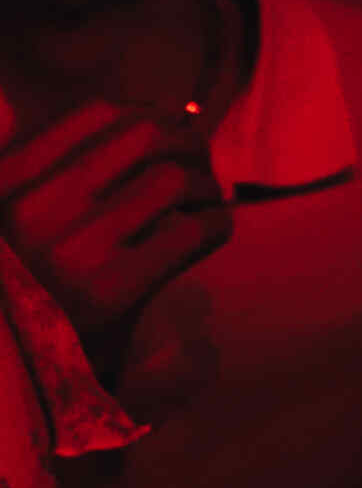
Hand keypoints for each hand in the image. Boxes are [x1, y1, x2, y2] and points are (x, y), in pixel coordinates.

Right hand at [0, 100, 228, 376]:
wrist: (15, 379)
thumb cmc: (28, 295)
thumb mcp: (14, 221)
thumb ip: (40, 166)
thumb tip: (90, 108)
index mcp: (5, 180)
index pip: (96, 114)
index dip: (149, 114)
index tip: (170, 131)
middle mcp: (31, 207)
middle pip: (144, 135)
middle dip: (188, 144)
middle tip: (202, 166)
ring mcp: (70, 247)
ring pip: (173, 178)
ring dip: (206, 186)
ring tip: (208, 203)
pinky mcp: (112, 289)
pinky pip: (190, 229)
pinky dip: (215, 223)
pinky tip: (212, 233)